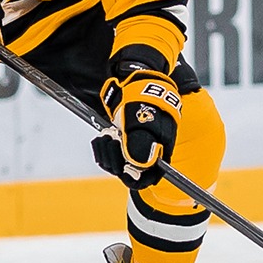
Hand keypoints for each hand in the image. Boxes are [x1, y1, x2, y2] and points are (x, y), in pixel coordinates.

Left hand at [92, 67, 180, 188]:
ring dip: (108, 152)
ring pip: (116, 165)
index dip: (134, 176)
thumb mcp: (143, 121)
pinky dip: (103, 148)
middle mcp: (147, 155)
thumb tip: (138, 167)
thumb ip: (141, 146)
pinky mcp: (121, 144)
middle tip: (113, 140)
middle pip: (128, 173)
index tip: (123, 165)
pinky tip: (103, 136)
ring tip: (108, 135)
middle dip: (116, 160)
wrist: (134, 84)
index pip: (147, 178)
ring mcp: (133, 149)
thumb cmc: (143, 101)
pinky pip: (108, 156)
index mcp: (159, 153)